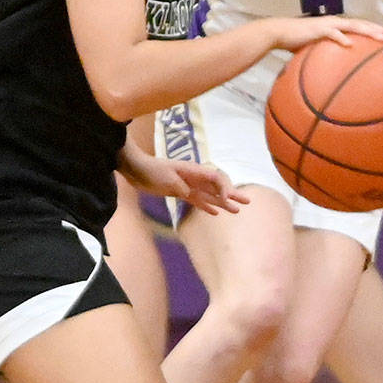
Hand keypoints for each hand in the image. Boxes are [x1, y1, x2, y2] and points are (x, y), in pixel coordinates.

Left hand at [121, 154, 249, 215]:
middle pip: (218, 187)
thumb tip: (190, 194)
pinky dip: (207, 206)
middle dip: (232, 195)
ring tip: (237, 211)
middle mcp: (194, 178)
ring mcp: (188, 185)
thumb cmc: (151, 171)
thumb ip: (180, 187)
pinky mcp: (180, 192)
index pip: (216, 179)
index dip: (225, 189)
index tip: (227, 200)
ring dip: (223, 203)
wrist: (135, 168)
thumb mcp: (166, 179)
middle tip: (247, 202)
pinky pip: (198, 200)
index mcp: (193, 171)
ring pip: (210, 195)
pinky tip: (216, 213)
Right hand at [270, 15, 382, 51]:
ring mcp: (328, 25)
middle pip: (365, 25)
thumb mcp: (318, 52)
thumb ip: (331, 57)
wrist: (279, 33)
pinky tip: (350, 44)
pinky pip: (332, 34)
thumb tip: (341, 74)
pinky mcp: (317, 30)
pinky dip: (341, 38)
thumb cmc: (297, 43)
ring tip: (382, 38)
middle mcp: (337, 23)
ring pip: (354, 26)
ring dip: (368, 31)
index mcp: (339, 28)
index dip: (380, 33)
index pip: (364, 29)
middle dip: (382, 31)